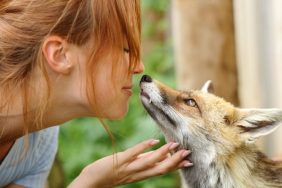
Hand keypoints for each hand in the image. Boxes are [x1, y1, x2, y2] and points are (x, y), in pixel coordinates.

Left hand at [68, 139, 191, 187]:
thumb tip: (158, 153)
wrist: (91, 181)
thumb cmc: (111, 173)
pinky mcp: (119, 161)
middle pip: (159, 169)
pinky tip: (154, 141)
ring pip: (149, 162)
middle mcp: (137, 174)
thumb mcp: (131, 169)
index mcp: (140, 175)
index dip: (175, 167)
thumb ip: (143, 161)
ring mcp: (128, 167)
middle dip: (174, 161)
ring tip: (174, 145)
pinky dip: (144, 147)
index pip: (161, 171)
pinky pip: (133, 154)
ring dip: (163, 153)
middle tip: (187, 153)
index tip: (188, 161)